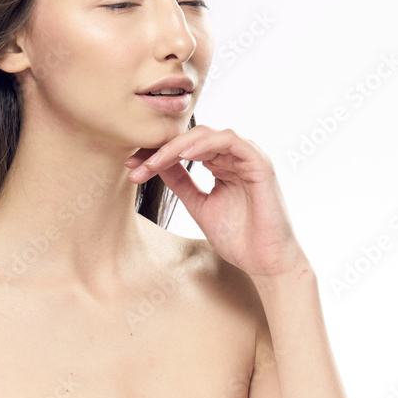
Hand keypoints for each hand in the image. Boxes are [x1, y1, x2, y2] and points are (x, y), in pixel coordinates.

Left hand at [125, 125, 307, 278]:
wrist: (266, 263)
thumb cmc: (239, 238)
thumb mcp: (199, 205)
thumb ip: (181, 183)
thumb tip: (156, 164)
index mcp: (221, 164)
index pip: (185, 148)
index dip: (157, 154)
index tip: (131, 166)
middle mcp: (234, 157)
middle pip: (192, 138)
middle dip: (161, 149)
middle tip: (136, 164)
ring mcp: (248, 157)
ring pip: (208, 135)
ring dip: (177, 146)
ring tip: (155, 161)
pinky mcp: (260, 163)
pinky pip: (231, 141)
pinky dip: (207, 144)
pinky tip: (186, 154)